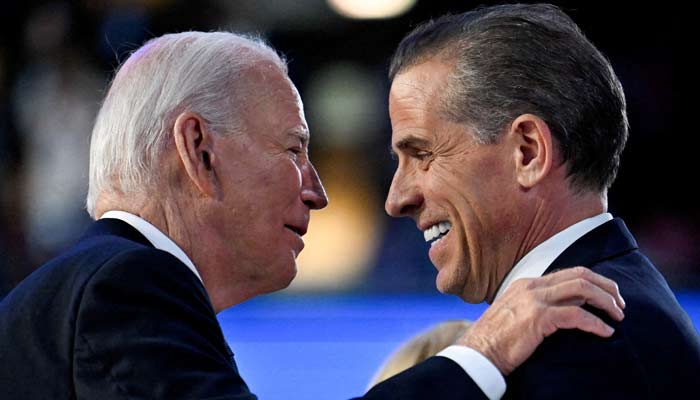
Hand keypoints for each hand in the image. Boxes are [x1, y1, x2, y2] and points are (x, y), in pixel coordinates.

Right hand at [458, 267, 624, 375]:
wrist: (478, 353)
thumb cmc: (496, 340)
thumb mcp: (515, 314)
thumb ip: (536, 307)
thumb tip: (564, 310)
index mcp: (526, 283)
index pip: (569, 272)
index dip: (594, 281)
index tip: (609, 296)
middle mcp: (531, 286)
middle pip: (580, 275)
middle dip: (606, 287)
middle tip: (620, 304)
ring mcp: (534, 300)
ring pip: (582, 289)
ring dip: (605, 302)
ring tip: (618, 316)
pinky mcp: (538, 318)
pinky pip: (576, 315)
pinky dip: (596, 323)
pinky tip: (605, 332)